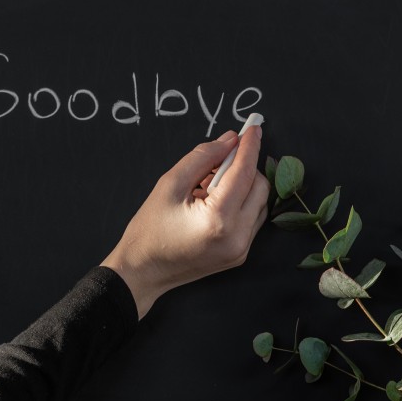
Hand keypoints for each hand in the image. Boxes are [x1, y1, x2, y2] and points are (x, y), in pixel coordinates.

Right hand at [100, 126, 269, 317]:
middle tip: (218, 159)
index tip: (253, 127)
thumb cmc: (149, 231)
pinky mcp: (239, 254)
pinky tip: (213, 200)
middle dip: (244, 167)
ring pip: (259, 203)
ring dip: (243, 185)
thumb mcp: (170, 185)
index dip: (249, 146)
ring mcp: (241, 249)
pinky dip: (240, 202)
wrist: (142, 273)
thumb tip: (230, 140)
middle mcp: (237, 237)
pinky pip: (252, 219)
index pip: (244, 173)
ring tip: (208, 184)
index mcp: (219, 220)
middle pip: (259, 187)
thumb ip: (202, 157)